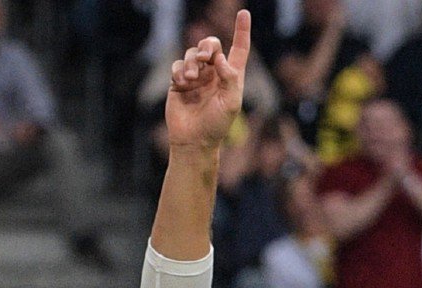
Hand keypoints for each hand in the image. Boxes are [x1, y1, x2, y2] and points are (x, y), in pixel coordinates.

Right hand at [164, 10, 250, 152]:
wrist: (193, 141)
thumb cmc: (216, 125)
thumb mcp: (231, 103)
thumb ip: (229, 78)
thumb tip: (219, 58)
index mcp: (231, 76)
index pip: (238, 49)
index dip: (241, 31)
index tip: (243, 13)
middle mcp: (213, 73)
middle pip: (211, 45)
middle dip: (208, 45)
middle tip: (206, 56)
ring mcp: (195, 77)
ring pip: (192, 54)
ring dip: (192, 62)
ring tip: (192, 79)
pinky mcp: (178, 82)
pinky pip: (177, 65)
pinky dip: (179, 71)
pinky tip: (182, 83)